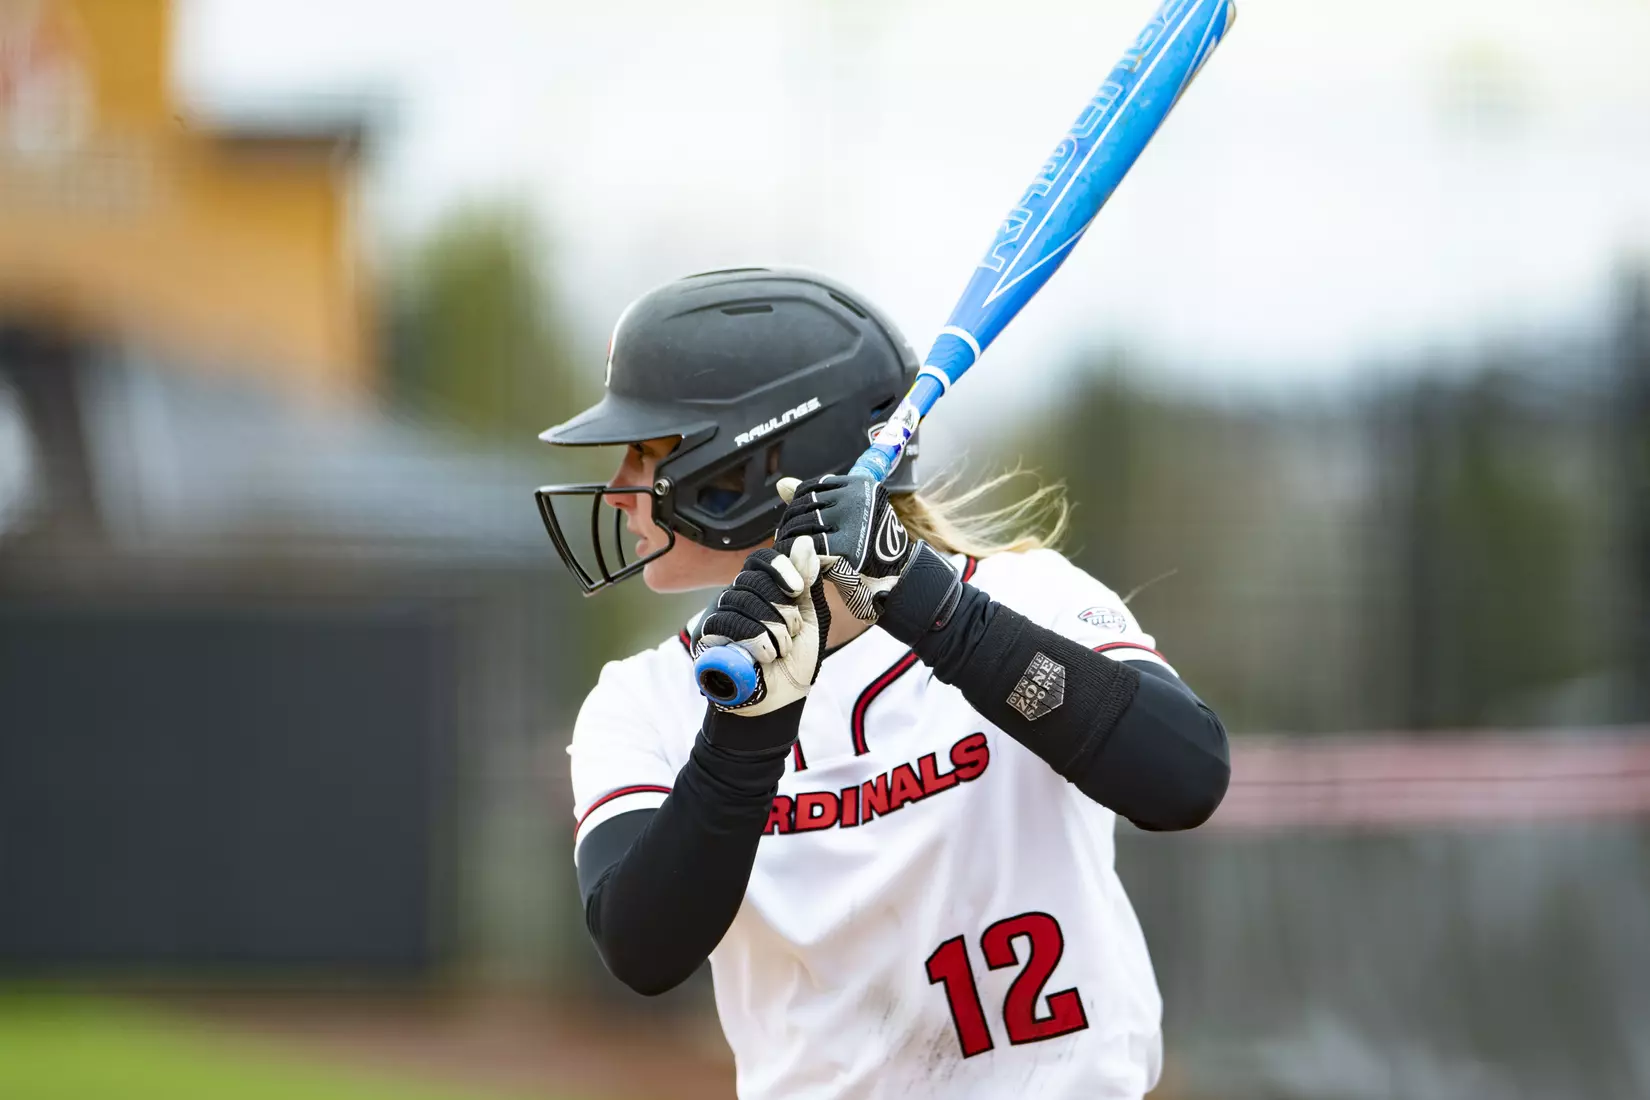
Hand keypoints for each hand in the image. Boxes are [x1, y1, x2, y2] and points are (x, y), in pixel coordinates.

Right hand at [692, 540, 830, 714]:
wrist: (780, 702)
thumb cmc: (795, 661)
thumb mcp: (810, 619)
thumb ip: (806, 583)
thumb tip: (807, 542)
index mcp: (764, 590)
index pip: (761, 559)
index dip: (779, 567)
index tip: (797, 588)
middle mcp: (739, 598)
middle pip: (752, 579)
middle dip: (781, 609)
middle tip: (791, 634)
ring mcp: (721, 616)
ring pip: (740, 600)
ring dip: (771, 629)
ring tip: (781, 650)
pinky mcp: (708, 637)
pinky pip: (725, 622)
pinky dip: (754, 641)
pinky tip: (765, 657)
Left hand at [775, 474, 913, 620]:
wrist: (900, 578)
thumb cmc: (871, 548)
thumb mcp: (847, 515)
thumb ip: (815, 498)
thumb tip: (782, 484)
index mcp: (860, 484)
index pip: (811, 488)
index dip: (796, 506)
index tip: (793, 521)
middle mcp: (857, 497)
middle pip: (804, 505)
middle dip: (790, 524)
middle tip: (785, 538)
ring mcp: (852, 520)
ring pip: (803, 524)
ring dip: (790, 538)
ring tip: (789, 550)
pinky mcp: (845, 546)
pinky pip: (807, 545)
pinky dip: (796, 553)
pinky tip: (796, 561)